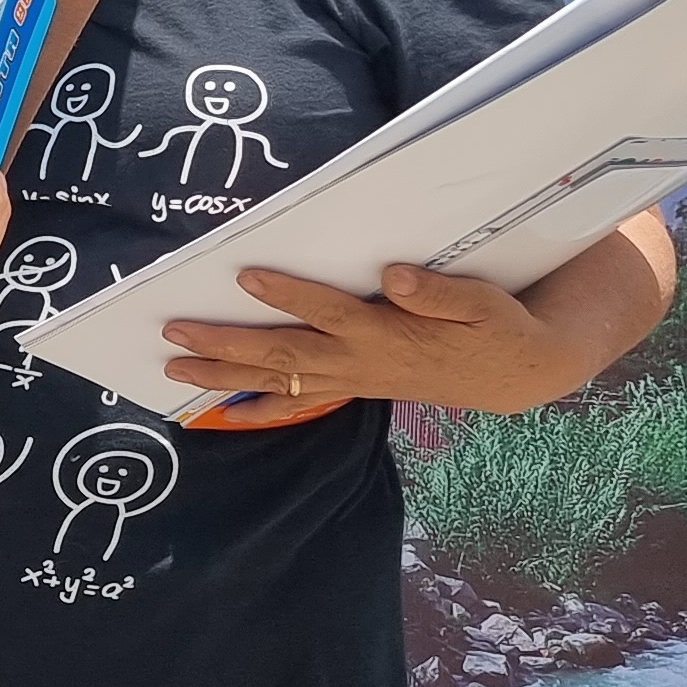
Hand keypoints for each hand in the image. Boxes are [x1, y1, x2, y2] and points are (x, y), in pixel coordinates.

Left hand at [165, 262, 581, 419]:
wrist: (513, 373)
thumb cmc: (496, 328)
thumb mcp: (483, 304)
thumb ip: (439, 292)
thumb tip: (394, 275)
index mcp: (387, 334)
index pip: (329, 313)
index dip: (289, 296)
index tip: (246, 275)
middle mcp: (360, 361)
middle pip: (284, 355)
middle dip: (226, 344)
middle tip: (174, 332)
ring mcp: (353, 379)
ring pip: (279, 381)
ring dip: (224, 375)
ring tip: (173, 369)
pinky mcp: (353, 386)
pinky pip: (298, 402)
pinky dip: (259, 407)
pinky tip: (221, 410)